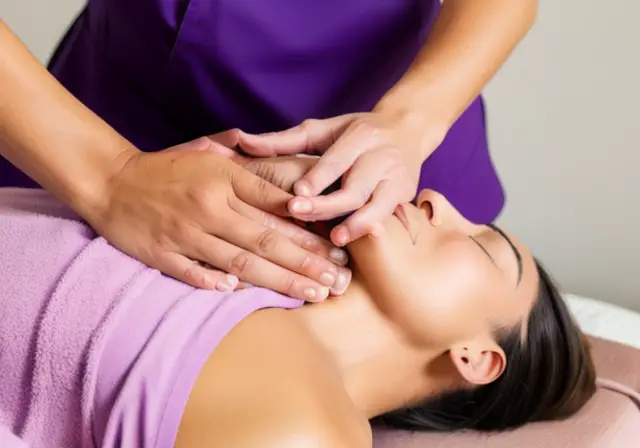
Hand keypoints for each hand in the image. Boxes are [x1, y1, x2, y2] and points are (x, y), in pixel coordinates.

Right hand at [94, 133, 350, 300]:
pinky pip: (191, 272)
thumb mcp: (207, 155)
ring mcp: (184, 232)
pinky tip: (241, 293)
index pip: (275, 207)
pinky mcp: (160, 252)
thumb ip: (245, 165)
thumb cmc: (167, 169)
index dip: (308, 230)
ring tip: (310, 294)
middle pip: (265, 239)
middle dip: (305, 263)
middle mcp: (209, 207)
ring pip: (238, 261)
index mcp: (224, 180)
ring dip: (278, 280)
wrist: (111, 180)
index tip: (336, 248)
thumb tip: (283, 174)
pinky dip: (214, 283)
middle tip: (336, 281)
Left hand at [238, 112, 443, 245]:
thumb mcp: (323, 129)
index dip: (317, 178)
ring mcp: (398, 178)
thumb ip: (283, 140)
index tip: (296, 194)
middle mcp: (383, 156)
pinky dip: (374, 228)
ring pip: (377, 205)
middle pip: (354, 187)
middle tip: (301, 215)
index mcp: (360, 136)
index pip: (336, 160)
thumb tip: (242, 141)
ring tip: (335, 239)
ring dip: (356, 223)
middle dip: (328, 204)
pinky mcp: (406, 195)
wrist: (408, 129)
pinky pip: (389, 215)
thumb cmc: (355, 132)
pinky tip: (360, 239)